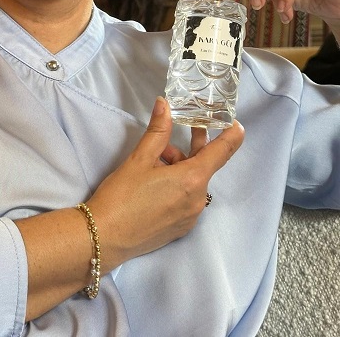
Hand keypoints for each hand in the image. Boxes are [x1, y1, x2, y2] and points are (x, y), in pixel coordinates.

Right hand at [87, 97, 243, 270]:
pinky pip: (186, 200)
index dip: (231, 136)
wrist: (105, 237)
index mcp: (192, 180)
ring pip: (192, 183)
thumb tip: (164, 104)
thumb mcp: (139, 159)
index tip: (236, 124)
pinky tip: (152, 185)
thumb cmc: (122, 195)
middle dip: (190, 148)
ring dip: (178, 168)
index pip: (222, 152)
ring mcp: (190, 217)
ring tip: (151, 163)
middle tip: (177, 132)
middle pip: (202, 166)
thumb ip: (157, 131)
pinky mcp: (180, 228)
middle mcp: (198, 200)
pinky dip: (176, 187)